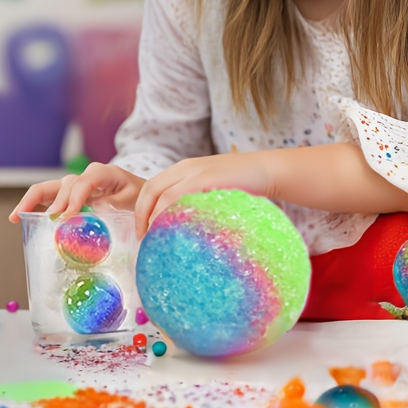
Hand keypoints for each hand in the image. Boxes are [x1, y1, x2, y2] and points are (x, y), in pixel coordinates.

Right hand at [8, 163, 144, 222]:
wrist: (138, 191)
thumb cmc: (136, 194)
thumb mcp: (133, 197)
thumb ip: (115, 201)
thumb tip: (95, 208)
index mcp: (101, 173)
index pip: (83, 182)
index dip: (74, 198)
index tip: (68, 216)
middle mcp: (84, 176)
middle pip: (63, 185)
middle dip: (52, 202)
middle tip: (46, 221)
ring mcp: (73, 184)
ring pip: (49, 188)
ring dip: (32, 201)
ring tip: (17, 216)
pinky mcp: (67, 194)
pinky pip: (47, 196)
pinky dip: (33, 204)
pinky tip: (19, 216)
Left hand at [134, 151, 277, 235]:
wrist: (266, 169)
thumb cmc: (241, 185)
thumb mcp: (210, 189)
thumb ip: (194, 200)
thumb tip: (180, 230)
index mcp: (182, 169)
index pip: (150, 187)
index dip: (141, 209)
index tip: (142, 231)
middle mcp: (184, 168)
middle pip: (150, 189)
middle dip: (141, 215)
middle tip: (143, 239)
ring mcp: (196, 172)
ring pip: (162, 194)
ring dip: (154, 218)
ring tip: (156, 239)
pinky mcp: (208, 178)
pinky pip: (180, 196)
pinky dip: (171, 213)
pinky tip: (174, 230)